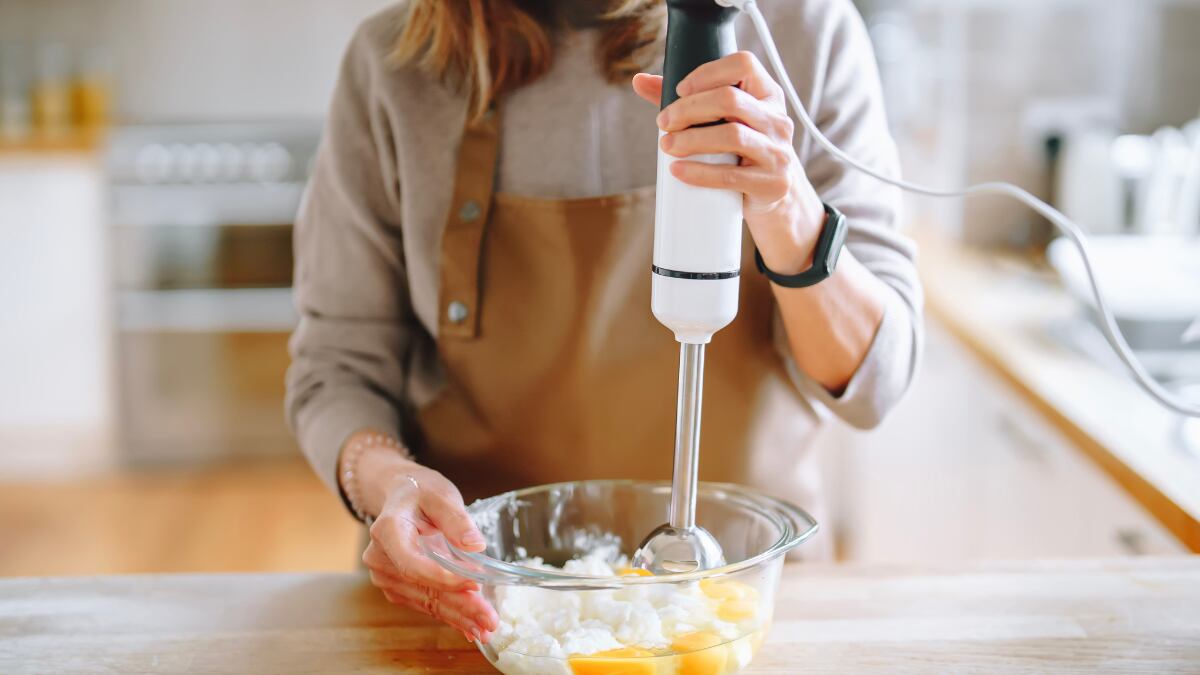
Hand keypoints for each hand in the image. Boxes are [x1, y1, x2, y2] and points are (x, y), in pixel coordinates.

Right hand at [344, 434, 498, 641]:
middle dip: (460, 606)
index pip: (413, 563)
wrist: (401, 496)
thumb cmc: (420, 492)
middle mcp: (380, 558)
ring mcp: (386, 576)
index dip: (443, 578)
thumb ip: (457, 519)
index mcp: (387, 531)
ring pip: (427, 601)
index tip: (474, 585)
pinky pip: (425, 603)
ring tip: (486, 627)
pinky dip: (450, 614)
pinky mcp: (397, 587)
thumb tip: (475, 545)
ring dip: (458, 617)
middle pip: (423, 588)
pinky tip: (470, 627)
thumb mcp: (441, 494)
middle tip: (489, 620)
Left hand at [633, 52, 826, 274]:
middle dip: (689, 109)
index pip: (744, 64)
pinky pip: (730, 176)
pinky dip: (698, 173)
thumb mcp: (724, 120)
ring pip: (731, 136)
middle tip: (664, 122)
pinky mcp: (770, 184)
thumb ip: (685, 99)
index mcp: (767, 95)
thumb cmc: (742, 151)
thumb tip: (640, 81)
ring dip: (691, 139)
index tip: (680, 89)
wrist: (776, 196)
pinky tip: (678, 170)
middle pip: (730, 100)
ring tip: (668, 145)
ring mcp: (777, 153)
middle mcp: (777, 120)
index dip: (708, 73)